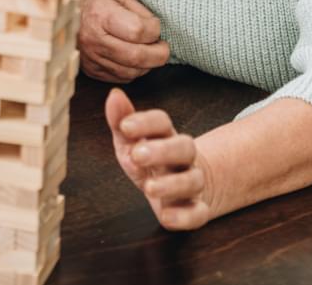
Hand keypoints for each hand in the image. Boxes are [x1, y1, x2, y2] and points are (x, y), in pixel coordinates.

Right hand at [78, 0, 168, 81]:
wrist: (62, 16)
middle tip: (163, 47)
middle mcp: (93, 39)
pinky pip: (120, 77)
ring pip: (130, 71)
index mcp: (100, 15)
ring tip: (149, 52)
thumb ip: (140, 12)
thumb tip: (157, 30)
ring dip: (147, 65)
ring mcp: (91, 58)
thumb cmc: (95, 3)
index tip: (156, 26)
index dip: (154, 30)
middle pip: (136, 56)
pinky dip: (133, 71)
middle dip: (159, 54)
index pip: (138, 31)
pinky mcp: (91, 70)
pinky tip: (134, 60)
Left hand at [105, 88, 217, 230]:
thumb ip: (121, 121)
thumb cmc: (150, 161)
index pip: (162, 122)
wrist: (181, 188)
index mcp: (165, 136)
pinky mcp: (195, 209)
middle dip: (162, 150)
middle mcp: (183, 157)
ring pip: (192, 180)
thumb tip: (114, 95)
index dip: (145, 122)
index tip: (125, 126)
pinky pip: (197, 213)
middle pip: (183, 147)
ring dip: (171, 184)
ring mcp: (192, 183)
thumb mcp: (131, 140)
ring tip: (148, 187)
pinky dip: (184, 217)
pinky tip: (166, 216)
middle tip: (137, 154)